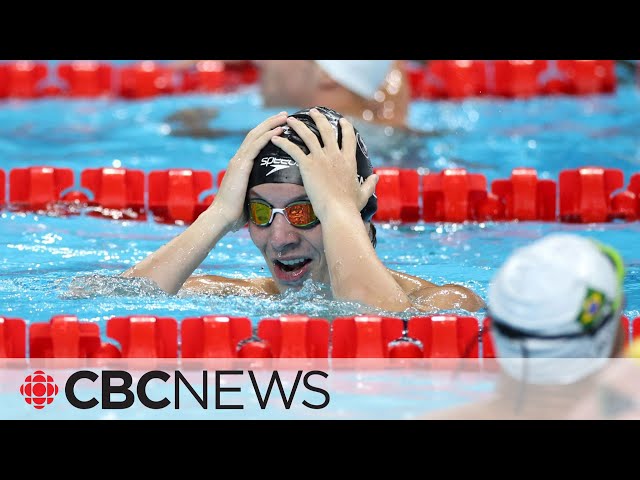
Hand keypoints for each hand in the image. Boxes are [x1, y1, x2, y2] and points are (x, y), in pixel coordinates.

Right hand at [210, 111, 287, 230]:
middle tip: (285, 115)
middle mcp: (238, 160)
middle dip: (270, 123)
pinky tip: (280, 130)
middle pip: (255, 134)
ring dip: (271, 124)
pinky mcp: (241, 166)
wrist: (221, 218)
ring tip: (285, 117)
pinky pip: (256, 146)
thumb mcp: (250, 198)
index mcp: (240, 166)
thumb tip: (272, 199)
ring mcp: (238, 161)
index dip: (266, 133)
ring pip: (256, 135)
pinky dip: (268, 136)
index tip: (280, 126)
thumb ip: (258, 193)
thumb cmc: (235, 215)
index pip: (254, 143)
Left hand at [271, 108, 377, 221]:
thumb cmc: (351, 206)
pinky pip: (293, 150)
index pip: (348, 138)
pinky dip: (283, 142)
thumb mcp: (364, 193)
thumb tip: (376, 177)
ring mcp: (321, 159)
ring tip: (291, 119)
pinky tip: (275, 138)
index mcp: (349, 161)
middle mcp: (335, 155)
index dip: (345, 127)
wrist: (339, 211)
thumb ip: (369, 184)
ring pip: (308, 135)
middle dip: (319, 118)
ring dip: (299, 125)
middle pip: (327, 130)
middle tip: (312, 111)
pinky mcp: (308, 166)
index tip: (342, 120)